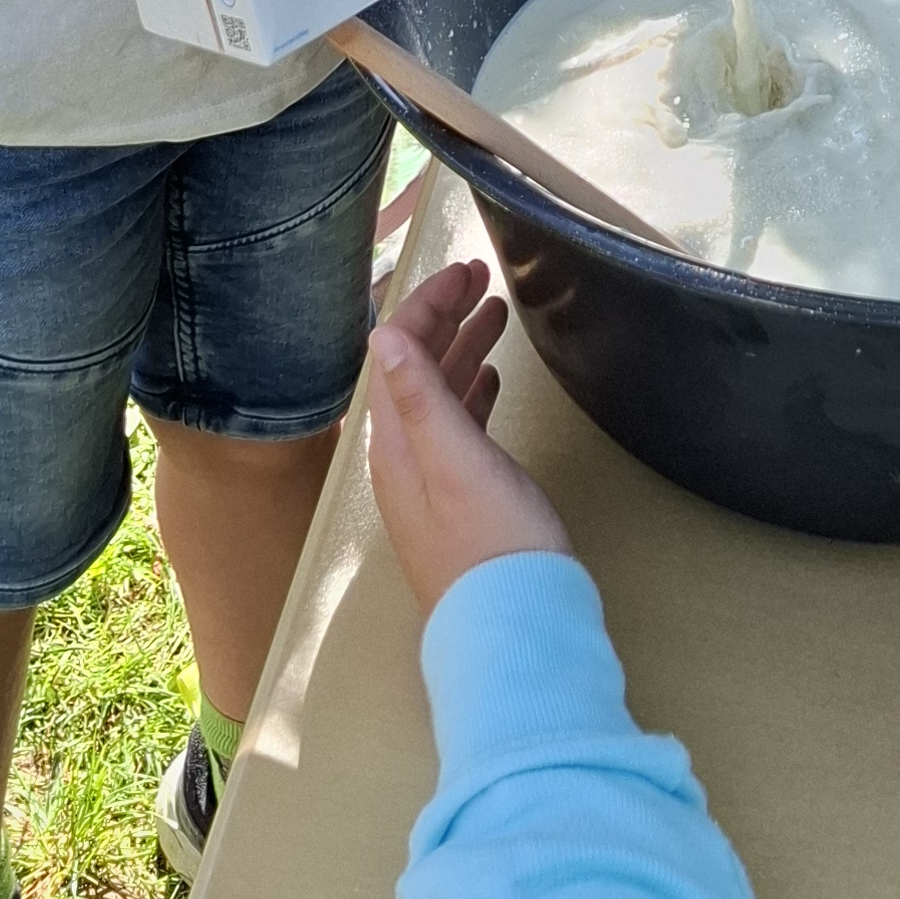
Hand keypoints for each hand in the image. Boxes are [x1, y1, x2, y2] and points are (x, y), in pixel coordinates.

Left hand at [367, 258, 572, 612]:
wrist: (516, 628)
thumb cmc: (493, 542)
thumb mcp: (456, 461)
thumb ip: (420, 398)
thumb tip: (383, 334)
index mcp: (395, 445)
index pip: (397, 355)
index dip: (426, 306)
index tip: (463, 270)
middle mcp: (403, 461)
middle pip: (415, 371)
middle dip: (444, 319)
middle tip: (483, 276)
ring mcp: (432, 484)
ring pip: (440, 397)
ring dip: (463, 351)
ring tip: (496, 312)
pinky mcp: (462, 503)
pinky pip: (459, 429)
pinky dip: (474, 394)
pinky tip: (492, 381)